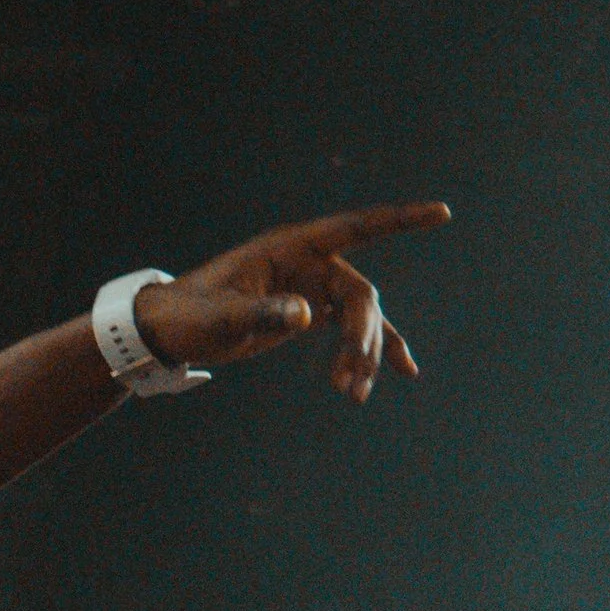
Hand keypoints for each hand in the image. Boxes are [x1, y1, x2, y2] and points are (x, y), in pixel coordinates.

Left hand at [132, 201, 446, 403]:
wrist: (167, 331)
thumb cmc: (189, 317)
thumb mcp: (220, 319)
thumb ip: (262, 314)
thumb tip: (309, 315)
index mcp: (289, 249)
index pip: (356, 227)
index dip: (400, 221)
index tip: (442, 214)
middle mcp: (306, 263)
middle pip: (359, 294)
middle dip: (363, 337)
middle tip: (352, 381)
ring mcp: (309, 287)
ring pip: (358, 317)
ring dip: (363, 355)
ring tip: (354, 396)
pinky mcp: (307, 312)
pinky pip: (349, 329)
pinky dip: (370, 351)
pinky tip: (402, 372)